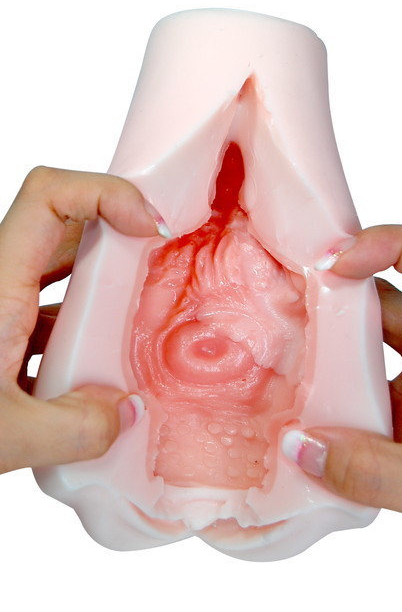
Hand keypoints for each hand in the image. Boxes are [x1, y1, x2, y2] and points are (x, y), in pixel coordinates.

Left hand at [0, 167, 157, 473]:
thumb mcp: (2, 437)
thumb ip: (76, 430)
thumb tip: (125, 413)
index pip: (50, 195)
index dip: (107, 192)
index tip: (152, 226)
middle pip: (65, 225)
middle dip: (118, 239)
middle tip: (158, 267)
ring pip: (58, 271)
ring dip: (100, 289)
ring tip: (132, 327)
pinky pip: (47, 311)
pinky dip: (79, 329)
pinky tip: (92, 373)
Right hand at [282, 225, 401, 517]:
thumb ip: (379, 471)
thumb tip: (298, 448)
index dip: (386, 245)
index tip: (337, 266)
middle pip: (383, 301)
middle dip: (333, 298)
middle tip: (286, 309)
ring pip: (366, 346)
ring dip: (326, 351)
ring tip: (284, 359)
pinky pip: (359, 392)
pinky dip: (329, 396)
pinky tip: (298, 409)